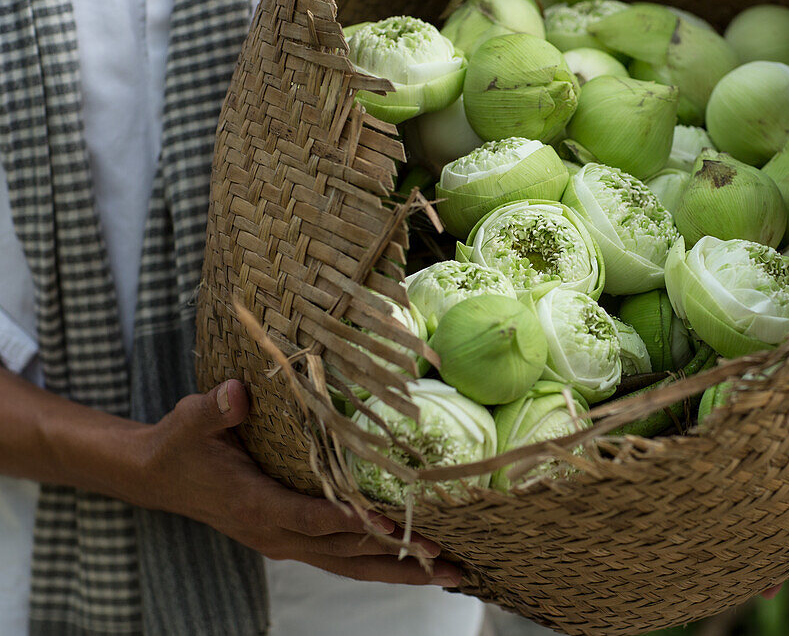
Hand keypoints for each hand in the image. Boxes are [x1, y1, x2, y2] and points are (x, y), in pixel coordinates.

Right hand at [132, 380, 460, 586]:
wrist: (158, 476)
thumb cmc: (181, 443)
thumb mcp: (190, 420)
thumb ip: (215, 409)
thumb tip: (237, 393)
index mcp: (256, 505)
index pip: (312, 518)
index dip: (352, 523)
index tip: (392, 525)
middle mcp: (275, 533)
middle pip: (346, 554)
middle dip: (399, 556)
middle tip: (450, 559)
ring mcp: (285, 542)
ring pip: (350, 565)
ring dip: (401, 569)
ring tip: (452, 572)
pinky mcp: (291, 539)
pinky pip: (343, 559)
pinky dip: (381, 562)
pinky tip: (417, 561)